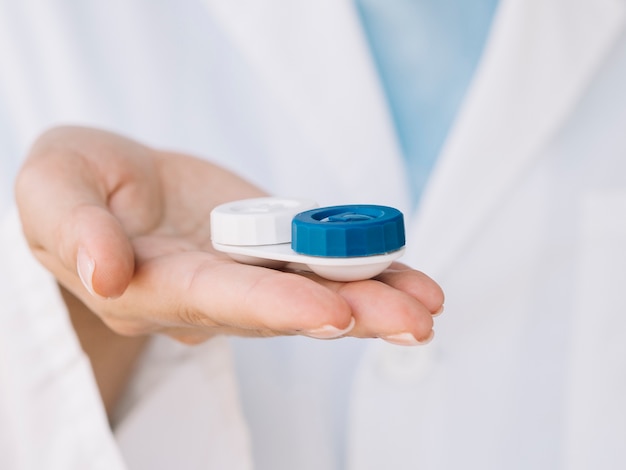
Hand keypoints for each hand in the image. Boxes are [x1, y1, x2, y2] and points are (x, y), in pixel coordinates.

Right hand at [16, 126, 443, 344]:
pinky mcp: (270, 251)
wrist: (112, 185)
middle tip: (408, 322)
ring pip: (312, 293)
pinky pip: (322, 266)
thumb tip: (106, 273)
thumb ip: (73, 230)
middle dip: (348, 315)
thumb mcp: (52, 189)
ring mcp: (246, 274)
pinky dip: (369, 272)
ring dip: (373, 299)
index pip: (217, 301)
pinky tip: (412, 280)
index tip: (331, 314)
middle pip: (282, 310)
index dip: (273, 308)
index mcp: (154, 285)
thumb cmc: (75, 186)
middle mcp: (209, 294)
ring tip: (425, 305)